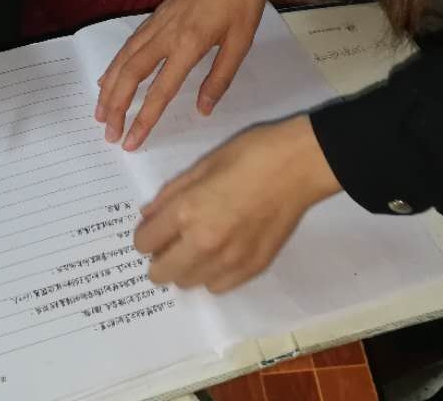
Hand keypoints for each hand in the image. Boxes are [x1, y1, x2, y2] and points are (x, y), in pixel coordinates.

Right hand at [95, 0, 266, 149]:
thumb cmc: (242, 0)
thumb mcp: (241, 42)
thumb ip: (220, 78)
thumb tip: (203, 109)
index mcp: (189, 44)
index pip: (160, 90)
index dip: (144, 119)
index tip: (131, 141)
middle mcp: (166, 34)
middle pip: (130, 75)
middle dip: (116, 107)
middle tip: (109, 133)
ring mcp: (157, 23)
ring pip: (123, 59)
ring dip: (109, 88)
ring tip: (100, 113)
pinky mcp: (155, 16)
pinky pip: (128, 45)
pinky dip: (114, 65)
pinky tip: (108, 77)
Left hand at [135, 116, 341, 292]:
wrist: (298, 166)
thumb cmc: (250, 155)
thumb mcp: (202, 164)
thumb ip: (170, 194)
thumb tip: (147, 215)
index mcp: (187, 211)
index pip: (145, 242)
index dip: (144, 235)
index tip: (153, 228)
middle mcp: (204, 243)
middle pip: (160, 274)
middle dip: (158, 258)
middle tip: (170, 240)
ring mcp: (230, 261)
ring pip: (188, 283)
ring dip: (184, 267)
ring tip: (198, 244)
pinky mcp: (252, 269)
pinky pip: (217, 287)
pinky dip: (211, 274)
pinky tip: (220, 252)